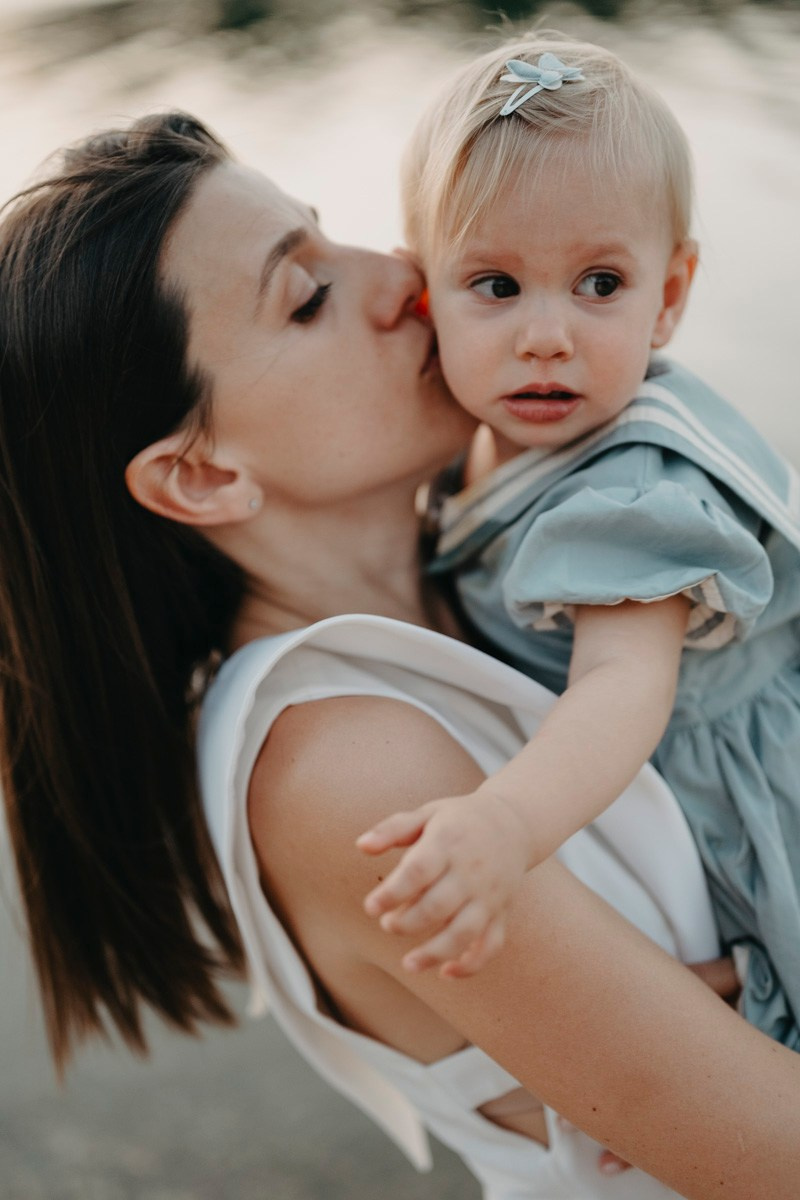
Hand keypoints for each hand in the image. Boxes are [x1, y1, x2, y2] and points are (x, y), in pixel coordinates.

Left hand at [356, 789, 530, 977]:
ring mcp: (489, 895)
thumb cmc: (459, 820)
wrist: (514, 822)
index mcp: (448, 843)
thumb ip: (393, 829)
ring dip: (435, 953)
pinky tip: (446, 973)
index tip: (370, 907)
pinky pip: (491, 945)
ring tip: (408, 964)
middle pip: (437, 907)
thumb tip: (361, 846)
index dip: (391, 894)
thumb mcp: (427, 813)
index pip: (417, 872)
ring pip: (464, 933)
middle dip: (406, 923)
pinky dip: (472, 965)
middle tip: (386, 924)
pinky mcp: (502, 912)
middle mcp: (471, 871)